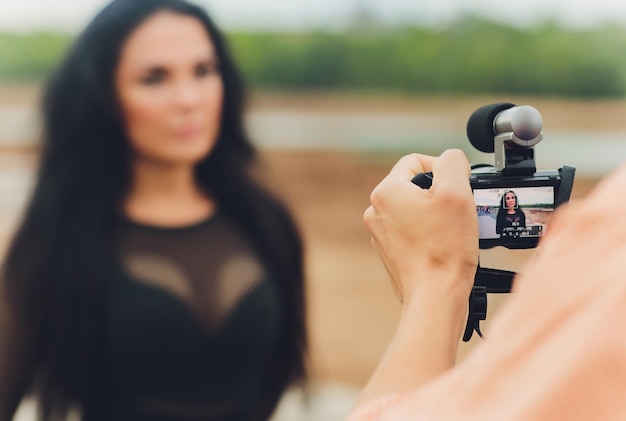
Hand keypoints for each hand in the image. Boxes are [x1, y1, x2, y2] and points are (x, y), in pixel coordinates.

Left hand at [363, 149, 478, 304]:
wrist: (435, 296)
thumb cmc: (444, 249)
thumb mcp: (456, 192)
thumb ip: (452, 163)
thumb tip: (450, 159)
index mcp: (386, 192)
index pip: (416, 161)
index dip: (443, 168)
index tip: (459, 186)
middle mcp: (376, 211)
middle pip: (416, 186)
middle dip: (440, 194)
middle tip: (460, 209)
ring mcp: (382, 234)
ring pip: (416, 209)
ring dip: (437, 215)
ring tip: (454, 230)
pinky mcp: (391, 253)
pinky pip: (414, 232)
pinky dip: (430, 234)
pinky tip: (445, 246)